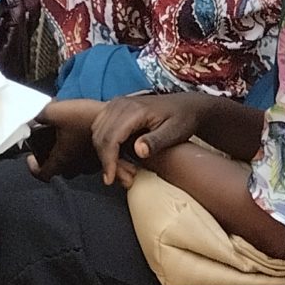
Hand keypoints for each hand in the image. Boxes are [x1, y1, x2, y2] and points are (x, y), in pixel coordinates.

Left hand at [24, 96, 101, 178]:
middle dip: (51, 160)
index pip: (43, 175)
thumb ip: (38, 114)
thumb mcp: (55, 112)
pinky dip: (81, 153)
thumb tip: (27, 115)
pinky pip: (87, 160)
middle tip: (47, 147)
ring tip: (64, 141)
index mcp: (62, 158)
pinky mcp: (101, 155)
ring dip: (67, 157)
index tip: (32, 158)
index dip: (34, 168)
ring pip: (74, 166)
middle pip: (59, 170)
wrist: (117, 116)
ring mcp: (90, 161)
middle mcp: (76, 164)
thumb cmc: (87, 117)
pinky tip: (80, 139)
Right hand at [89, 91, 205, 185]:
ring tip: (126, 171)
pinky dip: (106, 146)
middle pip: (101, 136)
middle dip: (107, 161)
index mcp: (135, 110)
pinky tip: (120, 160)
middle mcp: (121, 104)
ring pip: (98, 133)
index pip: (111, 137)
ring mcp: (117, 105)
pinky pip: (102, 129)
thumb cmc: (183, 119)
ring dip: (105, 155)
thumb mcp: (174, 132)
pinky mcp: (116, 109)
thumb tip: (138, 151)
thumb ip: (156, 141)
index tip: (110, 179)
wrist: (186, 105)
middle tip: (123, 180)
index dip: (109, 161)